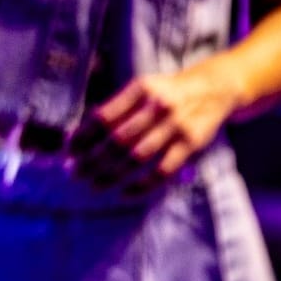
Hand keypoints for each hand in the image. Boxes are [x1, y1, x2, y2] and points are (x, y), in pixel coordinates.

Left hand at [69, 65, 239, 193]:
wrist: (213, 88)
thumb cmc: (165, 91)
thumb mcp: (142, 88)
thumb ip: (117, 108)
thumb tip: (81, 134)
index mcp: (140, 89)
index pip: (104, 116)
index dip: (83, 136)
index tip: (68, 150)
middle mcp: (157, 107)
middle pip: (118, 140)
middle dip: (92, 159)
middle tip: (74, 173)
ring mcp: (176, 127)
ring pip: (138, 157)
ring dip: (112, 174)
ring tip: (93, 185)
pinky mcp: (192, 145)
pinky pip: (163, 170)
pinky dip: (143, 185)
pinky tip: (124, 192)